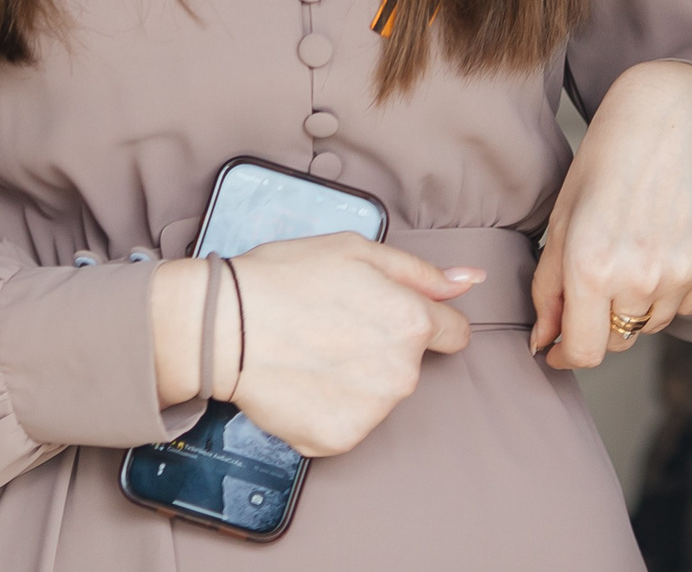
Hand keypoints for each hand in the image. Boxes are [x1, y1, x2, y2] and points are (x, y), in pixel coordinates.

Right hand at [154, 233, 477, 457]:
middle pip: (409, 364)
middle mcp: (402, 372)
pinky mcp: (340, 439)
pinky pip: (347, 424)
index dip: (424, 321)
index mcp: (411, 321)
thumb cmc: (283, 278)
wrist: (221, 326)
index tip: (389, 319)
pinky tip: (300, 382)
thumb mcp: (354, 251)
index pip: (453, 333)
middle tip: (330, 327)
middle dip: (380, 348)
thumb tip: (470, 280)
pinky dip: (327, 408)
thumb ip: (418, 272)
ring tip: (309, 352)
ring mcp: (373, 412)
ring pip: (378, 395)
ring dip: (354, 380)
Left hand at [531, 59, 691, 366]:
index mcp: (591, 265)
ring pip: (655, 321)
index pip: (584, 351)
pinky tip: (666, 238)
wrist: (673, 114)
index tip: (557, 348)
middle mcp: (642, 276)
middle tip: (599, 270)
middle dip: (600, 318)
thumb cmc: (607, 160)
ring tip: (635, 242)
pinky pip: (689, 303)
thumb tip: (544, 342)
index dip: (566, 353)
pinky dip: (674, 285)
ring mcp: (686, 272)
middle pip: (619, 338)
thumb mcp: (562, 217)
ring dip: (638, 300)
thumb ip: (549, 287)